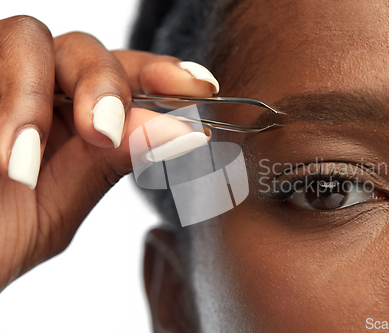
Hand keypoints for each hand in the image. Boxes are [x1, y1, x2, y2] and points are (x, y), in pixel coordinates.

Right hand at [0, 15, 218, 290]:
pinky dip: (9, 101)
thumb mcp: (56, 207)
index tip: (201, 86)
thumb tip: (183, 132)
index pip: (126, 78)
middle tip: (103, 132)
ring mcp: (0, 81)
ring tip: (26, 160)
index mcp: (73, 122)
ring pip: (32, 38)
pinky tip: (7, 158)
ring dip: (35, 96)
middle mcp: (39, 94)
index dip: (162, 73)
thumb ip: (109, 163)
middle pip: (86, 49)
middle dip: (103, 83)